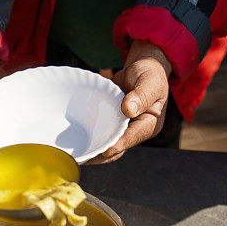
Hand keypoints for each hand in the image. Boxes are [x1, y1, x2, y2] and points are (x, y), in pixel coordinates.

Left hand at [86, 41, 171, 163]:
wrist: (144, 66)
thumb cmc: (150, 73)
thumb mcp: (150, 81)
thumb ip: (141, 95)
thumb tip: (128, 109)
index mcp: (149, 124)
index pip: (132, 138)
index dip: (117, 145)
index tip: (104, 150)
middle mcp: (136, 130)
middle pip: (118, 148)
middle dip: (101, 155)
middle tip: (83, 159)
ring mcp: (124, 128)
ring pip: (108, 145)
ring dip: (93, 151)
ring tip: (77, 156)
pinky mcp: (113, 123)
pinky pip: (101, 134)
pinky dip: (90, 138)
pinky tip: (76, 142)